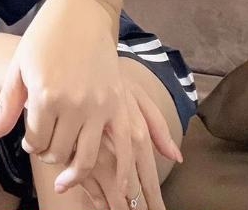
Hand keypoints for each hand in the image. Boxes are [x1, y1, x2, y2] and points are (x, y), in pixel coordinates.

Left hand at [0, 0, 133, 194]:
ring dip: (73, 169)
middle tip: (45, 145)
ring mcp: (99, 105)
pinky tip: (109, 181)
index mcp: (45, 94)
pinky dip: (118, 171)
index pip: (35, 141)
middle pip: (58, 151)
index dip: (30, 144)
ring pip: (85, 157)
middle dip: (47, 154)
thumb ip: (6, 107)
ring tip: (65, 167)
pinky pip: (122, 147)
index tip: (29, 139)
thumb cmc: (43, 38)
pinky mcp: (118, 102)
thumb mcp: (18, 68)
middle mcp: (73, 104)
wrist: (79, 14)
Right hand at [78, 80, 178, 209]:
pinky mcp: (70, 142)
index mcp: (135, 130)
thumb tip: (177, 158)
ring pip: (107, 188)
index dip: (154, 200)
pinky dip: (91, 194)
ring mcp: (93, 144)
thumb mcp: (137, 95)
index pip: (148, 176)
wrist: (77, 52)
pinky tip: (96, 203)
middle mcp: (116, 140)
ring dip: (114, 205)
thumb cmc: (108, 76)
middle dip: (138, 207)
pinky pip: (83, 178)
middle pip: (130, 188)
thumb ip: (157, 126)